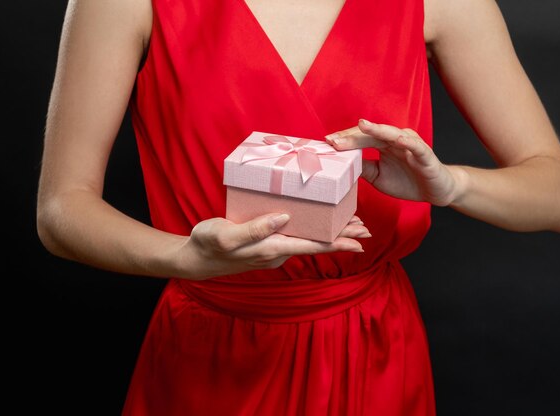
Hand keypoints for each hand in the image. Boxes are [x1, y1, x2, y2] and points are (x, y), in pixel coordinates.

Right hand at [181, 213, 369, 279]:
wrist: (194, 260)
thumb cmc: (208, 245)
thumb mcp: (227, 235)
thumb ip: (255, 229)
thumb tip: (284, 218)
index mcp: (272, 248)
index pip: (313, 246)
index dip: (339, 243)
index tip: (361, 241)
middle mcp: (277, 251)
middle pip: (316, 244)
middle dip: (341, 237)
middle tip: (365, 229)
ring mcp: (272, 249)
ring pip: (308, 240)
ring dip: (329, 234)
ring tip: (348, 224)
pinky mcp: (266, 244)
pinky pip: (296, 237)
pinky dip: (312, 230)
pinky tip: (315, 221)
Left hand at [325, 119, 464, 205]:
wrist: (436, 191)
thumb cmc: (407, 181)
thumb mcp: (377, 177)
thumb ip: (362, 167)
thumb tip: (340, 164)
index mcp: (383, 144)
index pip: (360, 139)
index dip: (344, 140)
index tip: (326, 143)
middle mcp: (395, 140)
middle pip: (370, 134)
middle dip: (352, 136)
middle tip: (333, 139)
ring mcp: (410, 144)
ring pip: (391, 134)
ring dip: (376, 130)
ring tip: (361, 125)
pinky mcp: (425, 154)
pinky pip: (414, 145)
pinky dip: (405, 141)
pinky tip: (395, 138)